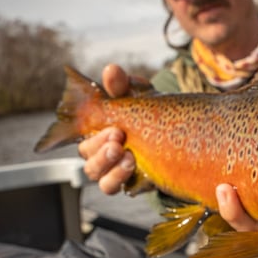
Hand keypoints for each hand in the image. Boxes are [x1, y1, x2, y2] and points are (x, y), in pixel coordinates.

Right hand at [78, 64, 144, 193]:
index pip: (76, 129)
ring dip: (108, 165)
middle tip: (118, 136)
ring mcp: (112, 168)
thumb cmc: (151, 111)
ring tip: (128, 155)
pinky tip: (134, 166)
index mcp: (95, 126)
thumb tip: (111, 70)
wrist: (180, 135)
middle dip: (100, 147)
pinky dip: (119, 178)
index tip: (108, 123)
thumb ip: (123, 84)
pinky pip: (113, 187)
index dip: (83, 128)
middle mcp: (100, 149)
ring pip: (95, 173)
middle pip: (86, 154)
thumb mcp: (139, 94)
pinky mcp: (127, 182)